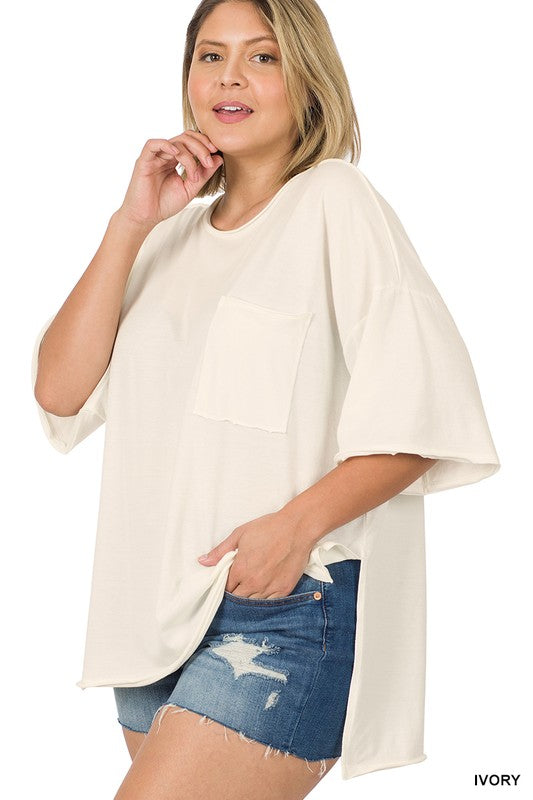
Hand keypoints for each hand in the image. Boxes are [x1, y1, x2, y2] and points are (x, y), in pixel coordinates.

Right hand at [117, 130, 223, 229]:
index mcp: (175, 160)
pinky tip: (176, 154)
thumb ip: (204, 175)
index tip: (215, 154)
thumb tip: (219, 158)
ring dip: (189, 155)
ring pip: (174, 142)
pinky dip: (166, 145)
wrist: (146, 217)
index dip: (204, 143)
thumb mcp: (190, 189)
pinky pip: (153, 145)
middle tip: (208, 162)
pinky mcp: (144, 161)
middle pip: (185, 138)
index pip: (191, 141)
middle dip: (200, 147)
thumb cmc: (165, 204)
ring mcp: (154, 157)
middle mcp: (165, 155)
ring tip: (194, 174)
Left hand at [197, 511, 312, 598]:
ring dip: (249, 598)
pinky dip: (265, 600)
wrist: (296, 528)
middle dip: (235, 593)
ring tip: (251, 588)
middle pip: (238, 599)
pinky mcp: (284, 590)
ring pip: (253, 604)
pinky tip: (264, 592)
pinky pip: (270, 604)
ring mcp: (269, 588)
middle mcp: (253, 583)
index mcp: (240, 570)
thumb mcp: (240, 534)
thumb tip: (203, 561)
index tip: (228, 581)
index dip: (225, 585)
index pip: (225, 588)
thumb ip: (220, 551)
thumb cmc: (268, 528)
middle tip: (238, 585)